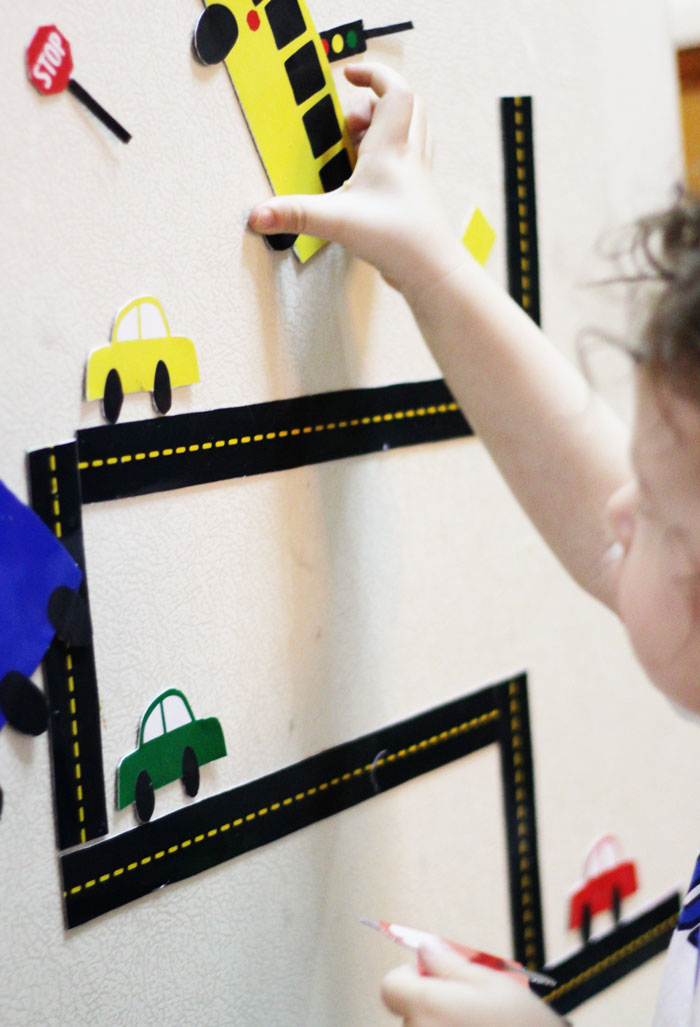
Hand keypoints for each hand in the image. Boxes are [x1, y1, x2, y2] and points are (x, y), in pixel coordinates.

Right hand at [247, 63, 466, 300]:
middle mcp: (409, 155)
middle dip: (377, 101)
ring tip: (357, 146)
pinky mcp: (417, 196)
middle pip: (407, 105)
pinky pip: (410, 158)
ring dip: (386, 126)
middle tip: (349, 121)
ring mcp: (417, 176)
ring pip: (413, 130)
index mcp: (392, 147)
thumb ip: (295, 215)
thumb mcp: (337, 221)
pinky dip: (391, 154)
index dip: (373, 74)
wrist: (432, 271)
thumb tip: (257, 215)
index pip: (394, 90)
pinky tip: (369, 178)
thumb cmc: (397, 240)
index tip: (349, 75)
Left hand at [381, 941, 564, 1026]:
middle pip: (409, 1013)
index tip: (437, 978)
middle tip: (472, 1008)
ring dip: (444, 1026)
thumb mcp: (495, 984)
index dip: (413, 976)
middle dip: (433, 1005)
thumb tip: (425, 948)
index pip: (391, 986)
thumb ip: (451, 963)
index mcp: (428, 1008)